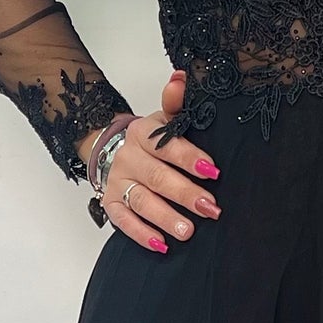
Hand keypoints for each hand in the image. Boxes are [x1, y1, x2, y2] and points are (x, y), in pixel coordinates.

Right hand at [80, 69, 221, 251]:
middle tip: (211, 208)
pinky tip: (161, 244)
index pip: (166, 146)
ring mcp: (117, 182)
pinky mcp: (110, 204)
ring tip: (188, 232)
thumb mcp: (165, 118)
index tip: (213, 171)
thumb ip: (177, 102)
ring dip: (165, 217)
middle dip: (185, 194)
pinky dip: (141, 234)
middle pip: (157, 177)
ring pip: (141, 201)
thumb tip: (183, 78)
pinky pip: (123, 221)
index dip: (189, 158)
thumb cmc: (152, 139)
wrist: (114, 148)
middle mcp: (128, 157)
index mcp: (143, 133)